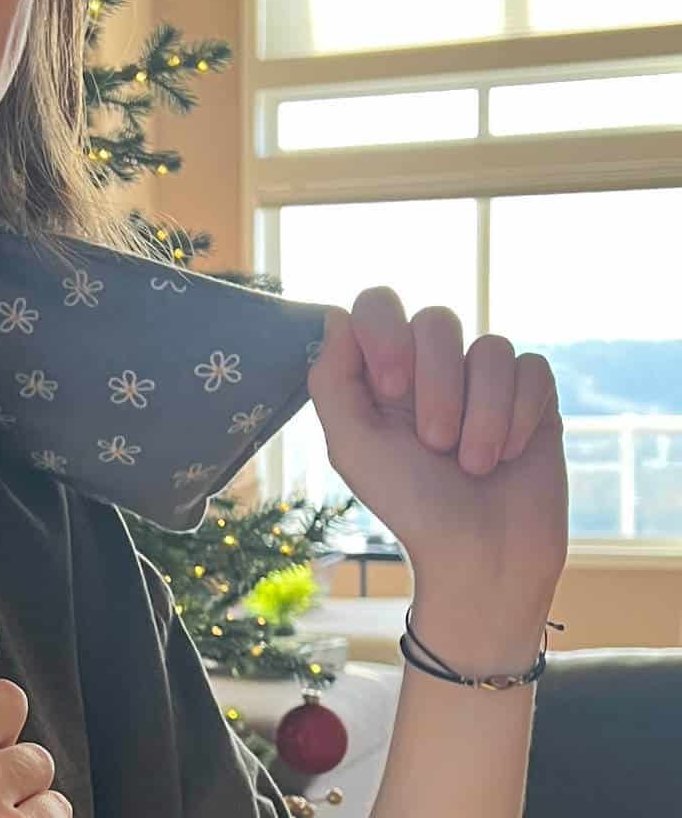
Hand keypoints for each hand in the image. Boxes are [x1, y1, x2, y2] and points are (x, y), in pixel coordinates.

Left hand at [307, 289, 567, 642]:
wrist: (481, 558)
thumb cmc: (409, 504)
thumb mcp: (352, 445)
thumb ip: (331, 378)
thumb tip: (336, 315)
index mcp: (384, 371)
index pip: (379, 305)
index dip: (386, 332)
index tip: (392, 387)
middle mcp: (433, 366)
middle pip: (437, 320)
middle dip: (438, 385)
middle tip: (436, 443)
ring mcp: (485, 379)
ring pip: (491, 346)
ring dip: (482, 413)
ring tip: (474, 464)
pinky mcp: (533, 396)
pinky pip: (532, 368)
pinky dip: (519, 415)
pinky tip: (509, 454)